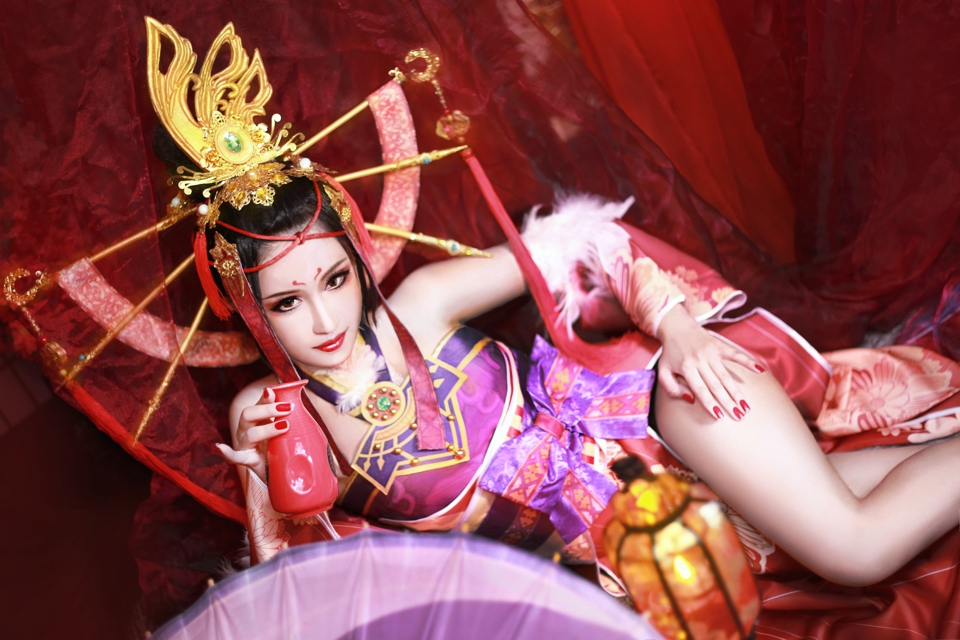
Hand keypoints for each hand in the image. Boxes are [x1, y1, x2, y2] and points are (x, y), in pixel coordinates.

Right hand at [217, 386, 292, 481]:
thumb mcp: (288, 428)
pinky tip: (220, 448)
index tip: (275, 392)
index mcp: (258, 418)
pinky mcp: (246, 460)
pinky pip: (234, 457)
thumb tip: (305, 388)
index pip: (259, 404)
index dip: (266, 398)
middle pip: (249, 414)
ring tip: (285, 427)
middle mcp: (248, 428)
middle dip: (267, 409)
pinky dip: (227, 453)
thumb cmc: (283, 445)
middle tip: (287, 408)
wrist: (278, 471)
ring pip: (250, 433)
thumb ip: (292, 415)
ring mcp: (245, 444)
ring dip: (267, 429)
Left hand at [655, 305, 763, 419]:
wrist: (676, 326)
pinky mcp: (719, 346)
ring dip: (737, 391)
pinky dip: (748, 362)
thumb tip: (691, 399)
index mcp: (686, 368)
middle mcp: (700, 361)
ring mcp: (711, 353)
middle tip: (739, 416)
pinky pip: (735, 355)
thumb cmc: (670, 353)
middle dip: (728, 402)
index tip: (720, 416)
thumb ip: (672, 388)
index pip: (700, 390)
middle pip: (716, 386)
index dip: (710, 403)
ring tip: (746, 406)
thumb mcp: (663, 371)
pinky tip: (760, 370)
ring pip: (726, 376)